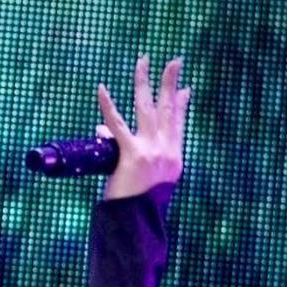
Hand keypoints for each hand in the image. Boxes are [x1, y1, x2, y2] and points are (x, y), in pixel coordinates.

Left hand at [96, 55, 190, 200]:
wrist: (135, 225)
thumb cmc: (136, 206)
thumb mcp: (142, 179)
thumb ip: (126, 151)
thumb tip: (101, 128)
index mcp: (174, 158)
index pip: (178, 124)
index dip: (181, 104)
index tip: (184, 88)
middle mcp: (166, 151)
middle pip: (168, 109)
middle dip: (171, 82)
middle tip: (174, 61)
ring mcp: (151, 151)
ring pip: (147, 108)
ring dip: (144, 82)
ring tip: (143, 61)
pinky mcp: (132, 155)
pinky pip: (116, 125)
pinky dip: (107, 106)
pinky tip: (102, 89)